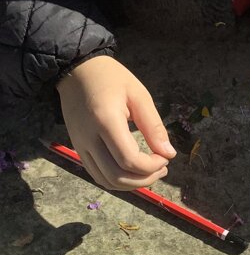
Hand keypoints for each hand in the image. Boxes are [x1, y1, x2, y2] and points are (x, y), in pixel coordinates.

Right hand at [58, 56, 175, 189]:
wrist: (75, 70)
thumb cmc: (110, 78)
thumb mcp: (139, 95)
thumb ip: (153, 126)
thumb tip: (169, 154)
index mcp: (105, 121)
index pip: (129, 160)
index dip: (151, 166)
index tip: (165, 157)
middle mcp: (89, 138)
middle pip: (117, 176)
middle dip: (144, 180)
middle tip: (162, 169)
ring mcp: (80, 146)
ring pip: (106, 181)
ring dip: (132, 184)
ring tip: (150, 172)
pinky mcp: (78, 149)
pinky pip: (97, 175)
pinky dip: (117, 180)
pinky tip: (132, 172)